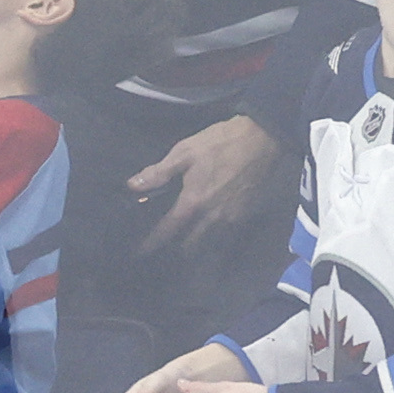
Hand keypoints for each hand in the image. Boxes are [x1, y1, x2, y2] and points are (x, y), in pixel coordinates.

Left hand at [127, 114, 279, 255]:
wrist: (261, 139)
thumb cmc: (219, 143)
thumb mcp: (184, 152)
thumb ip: (158, 172)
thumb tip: (131, 186)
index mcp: (193, 202)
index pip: (168, 230)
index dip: (152, 243)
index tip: (139, 253)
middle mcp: (212, 218)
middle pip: (190, 246)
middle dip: (174, 252)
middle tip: (161, 251)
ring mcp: (231, 219)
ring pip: (208, 245)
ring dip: (194, 248)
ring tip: (181, 247)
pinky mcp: (244, 216)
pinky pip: (224, 237)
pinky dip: (213, 241)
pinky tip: (205, 234)